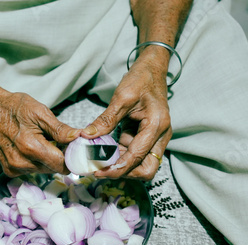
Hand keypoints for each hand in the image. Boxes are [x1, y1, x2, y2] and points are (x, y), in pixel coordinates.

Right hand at [0, 86, 79, 176]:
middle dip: (59, 156)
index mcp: (31, 147)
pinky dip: (35, 162)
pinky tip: (30, 148)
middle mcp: (22, 162)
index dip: (71, 155)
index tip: (72, 147)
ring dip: (47, 159)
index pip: (62, 164)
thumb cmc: (14, 108)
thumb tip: (78, 137)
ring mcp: (14, 168)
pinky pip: (32, 171)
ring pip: (44, 170)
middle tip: (56, 140)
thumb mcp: (40, 113)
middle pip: (54, 169)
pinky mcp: (9, 171)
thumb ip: (60, 129)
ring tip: (41, 142)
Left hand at [81, 47, 171, 180]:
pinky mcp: (147, 138)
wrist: (153, 69)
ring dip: (122, 167)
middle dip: (125, 174)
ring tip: (99, 162)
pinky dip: (120, 157)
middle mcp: (160, 136)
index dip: (118, 169)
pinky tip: (104, 153)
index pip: (137, 157)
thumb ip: (106, 119)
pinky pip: (135, 154)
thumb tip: (87, 136)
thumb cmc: (141, 79)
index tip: (99, 172)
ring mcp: (155, 138)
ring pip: (141, 165)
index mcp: (157, 126)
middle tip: (101, 171)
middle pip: (146, 169)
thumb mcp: (122, 97)